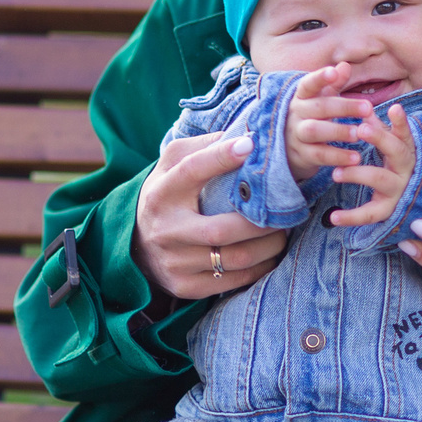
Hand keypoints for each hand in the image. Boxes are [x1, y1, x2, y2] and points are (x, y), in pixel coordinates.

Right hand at [132, 131, 285, 300]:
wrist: (136, 245)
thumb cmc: (167, 195)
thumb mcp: (172, 166)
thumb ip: (203, 147)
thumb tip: (245, 135)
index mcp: (162, 192)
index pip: (191, 170)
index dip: (221, 157)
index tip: (250, 145)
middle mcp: (166, 229)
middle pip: (222, 229)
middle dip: (261, 222)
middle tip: (285, 212)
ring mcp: (175, 262)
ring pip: (234, 259)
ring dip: (268, 246)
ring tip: (282, 232)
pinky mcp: (185, 286)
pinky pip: (234, 281)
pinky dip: (260, 268)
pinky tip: (269, 255)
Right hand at [284, 63, 376, 184]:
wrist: (289, 147)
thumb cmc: (313, 116)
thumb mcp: (321, 99)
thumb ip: (334, 84)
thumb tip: (345, 65)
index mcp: (302, 97)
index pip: (308, 84)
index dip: (320, 78)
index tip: (333, 72)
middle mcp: (296, 114)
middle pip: (318, 107)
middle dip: (343, 107)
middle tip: (368, 108)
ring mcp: (297, 135)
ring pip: (314, 131)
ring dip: (337, 131)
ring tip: (357, 134)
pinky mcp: (302, 155)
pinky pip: (319, 155)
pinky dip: (337, 156)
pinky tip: (355, 158)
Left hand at [328, 104, 416, 227]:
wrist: (406, 198)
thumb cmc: (392, 163)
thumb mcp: (387, 143)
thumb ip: (376, 127)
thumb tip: (364, 108)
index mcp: (406, 149)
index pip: (405, 132)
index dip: (401, 122)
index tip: (394, 108)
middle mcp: (406, 169)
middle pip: (396, 151)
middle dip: (379, 138)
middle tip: (360, 129)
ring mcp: (398, 189)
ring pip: (380, 179)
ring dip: (357, 173)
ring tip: (335, 173)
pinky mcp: (387, 209)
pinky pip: (370, 214)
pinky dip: (351, 217)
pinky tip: (333, 217)